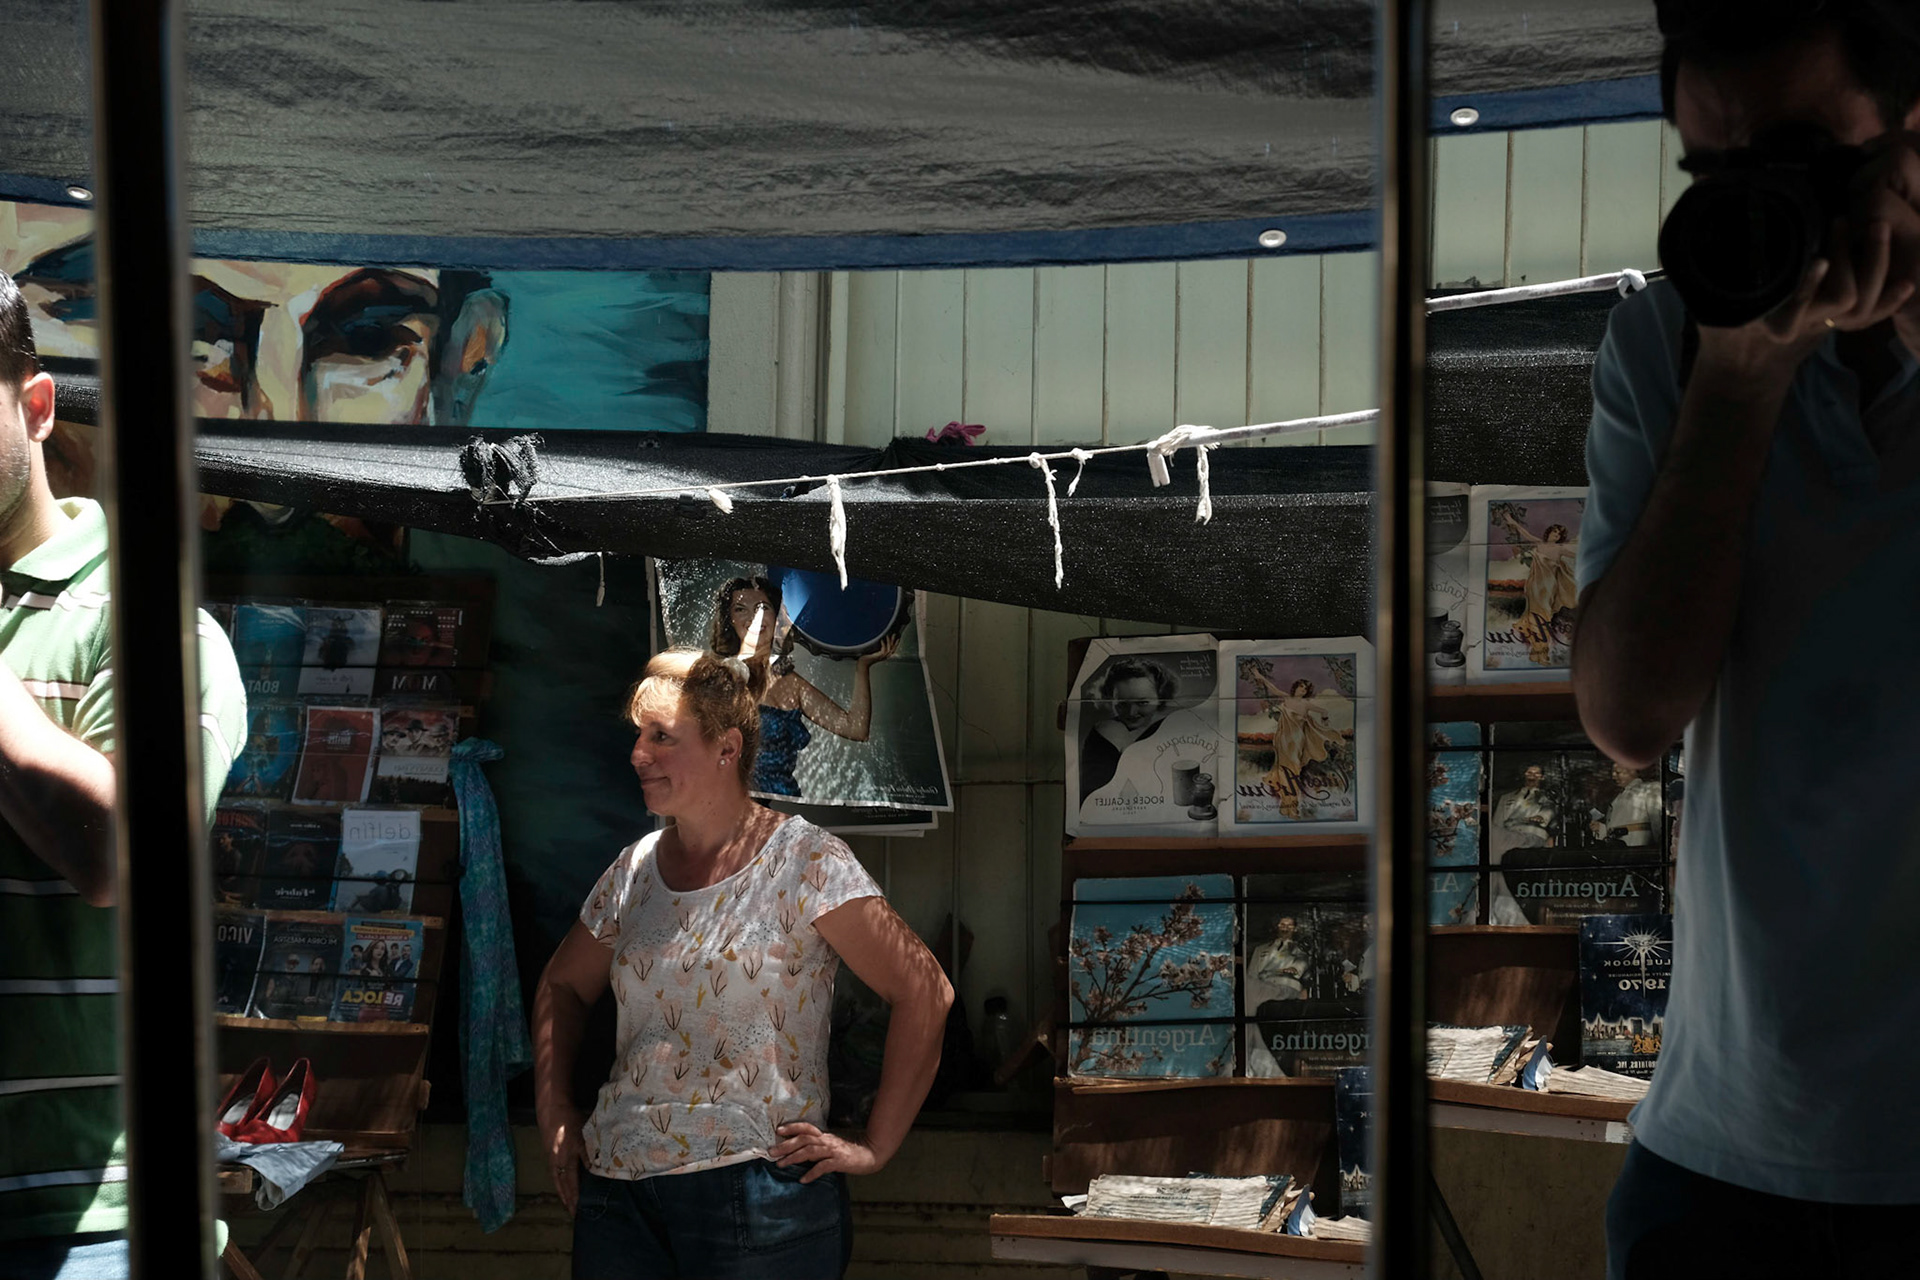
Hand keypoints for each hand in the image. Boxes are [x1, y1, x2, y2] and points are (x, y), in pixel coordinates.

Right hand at [542, 1108, 586, 1215]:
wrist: (552, 1111)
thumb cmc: (570, 1122)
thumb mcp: (583, 1136)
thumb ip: (588, 1154)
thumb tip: (595, 1170)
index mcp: (568, 1158)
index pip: (573, 1183)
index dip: (576, 1197)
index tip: (578, 1209)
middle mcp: (558, 1163)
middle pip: (564, 1186)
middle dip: (569, 1200)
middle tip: (573, 1214)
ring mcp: (552, 1160)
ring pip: (557, 1182)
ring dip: (563, 1194)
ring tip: (567, 1206)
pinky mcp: (550, 1156)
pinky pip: (554, 1175)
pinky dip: (558, 1184)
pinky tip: (562, 1188)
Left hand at [770, 1123, 883, 1182]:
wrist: (869, 1154)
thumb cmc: (848, 1152)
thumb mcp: (831, 1145)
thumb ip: (818, 1146)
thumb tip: (799, 1151)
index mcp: (824, 1135)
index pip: (806, 1127)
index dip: (792, 1127)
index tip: (778, 1130)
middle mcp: (827, 1140)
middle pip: (803, 1139)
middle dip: (786, 1145)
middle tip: (772, 1152)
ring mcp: (833, 1150)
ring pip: (810, 1151)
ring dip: (793, 1158)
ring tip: (781, 1165)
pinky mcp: (839, 1161)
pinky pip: (823, 1166)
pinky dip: (812, 1173)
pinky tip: (803, 1179)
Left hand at [856, 633, 900, 668]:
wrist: (863, 663)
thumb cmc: (867, 657)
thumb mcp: (874, 652)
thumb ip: (877, 649)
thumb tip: (879, 641)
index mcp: (885, 656)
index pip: (893, 649)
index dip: (896, 644)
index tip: (898, 638)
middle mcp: (884, 657)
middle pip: (892, 648)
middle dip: (894, 641)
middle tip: (895, 634)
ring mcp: (882, 657)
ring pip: (889, 649)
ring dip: (889, 641)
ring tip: (887, 635)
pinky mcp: (878, 657)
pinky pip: (883, 650)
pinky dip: (883, 644)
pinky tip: (881, 640)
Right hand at [1697, 213, 1914, 381]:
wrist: (1748, 359)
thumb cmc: (1729, 316)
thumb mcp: (1713, 290)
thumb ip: (1710, 252)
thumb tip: (1703, 193)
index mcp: (1774, 323)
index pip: (1795, 308)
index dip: (1809, 286)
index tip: (1819, 260)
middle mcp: (1806, 324)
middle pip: (1843, 297)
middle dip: (1849, 258)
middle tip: (1841, 221)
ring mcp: (1828, 323)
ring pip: (1862, 300)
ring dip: (1873, 262)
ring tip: (1872, 226)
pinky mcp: (1843, 320)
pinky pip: (1874, 313)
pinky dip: (1891, 297)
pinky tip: (1907, 279)